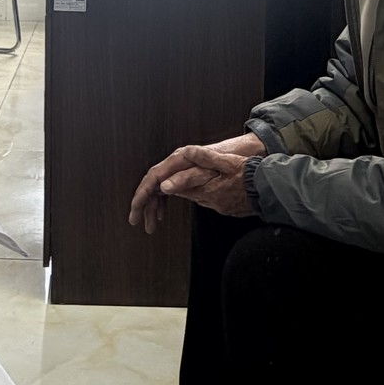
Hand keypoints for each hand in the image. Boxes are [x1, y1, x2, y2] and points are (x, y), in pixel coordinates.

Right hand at [129, 133, 264, 233]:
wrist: (247, 163)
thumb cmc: (233, 165)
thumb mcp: (213, 172)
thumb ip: (189, 177)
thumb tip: (165, 185)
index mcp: (182, 159)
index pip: (154, 176)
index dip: (142, 193)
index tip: (135, 208)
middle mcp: (179, 163)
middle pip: (153, 183)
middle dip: (142, 203)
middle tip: (135, 221)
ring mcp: (181, 171)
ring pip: (159, 189)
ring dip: (152, 207)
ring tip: (149, 225)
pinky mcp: (186, 178)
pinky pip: (168, 191)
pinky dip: (162, 204)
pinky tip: (161, 215)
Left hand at [163, 146, 256, 219]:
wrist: (270, 191)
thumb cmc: (251, 175)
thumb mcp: (228, 162)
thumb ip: (206, 157)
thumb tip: (188, 152)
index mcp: (209, 189)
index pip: (184, 187)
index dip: (172, 184)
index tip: (161, 186)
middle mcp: (212, 200)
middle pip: (189, 194)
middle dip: (179, 189)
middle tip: (169, 184)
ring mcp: (220, 206)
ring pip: (199, 198)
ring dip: (192, 192)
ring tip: (185, 185)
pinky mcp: (228, 209)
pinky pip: (212, 202)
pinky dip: (206, 195)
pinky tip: (208, 190)